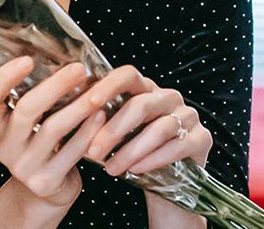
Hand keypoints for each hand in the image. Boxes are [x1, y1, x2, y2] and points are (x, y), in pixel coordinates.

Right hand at [0, 58, 108, 207]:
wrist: (43, 193)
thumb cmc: (40, 145)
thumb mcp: (27, 125)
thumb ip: (35, 98)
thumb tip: (61, 56)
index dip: (4, 78)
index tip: (28, 59)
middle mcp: (5, 147)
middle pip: (26, 110)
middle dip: (55, 86)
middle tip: (78, 69)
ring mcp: (24, 167)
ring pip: (53, 129)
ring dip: (78, 107)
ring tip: (97, 92)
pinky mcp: (46, 181)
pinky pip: (71, 152)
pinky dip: (88, 131)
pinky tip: (101, 115)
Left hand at [84, 65, 213, 177]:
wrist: (167, 188)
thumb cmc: (133, 156)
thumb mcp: (114, 136)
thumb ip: (97, 122)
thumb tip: (61, 115)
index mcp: (146, 90)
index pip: (128, 75)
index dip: (108, 86)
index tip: (88, 102)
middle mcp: (169, 97)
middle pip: (141, 104)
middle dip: (113, 130)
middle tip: (92, 152)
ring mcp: (189, 116)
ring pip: (158, 128)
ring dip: (130, 151)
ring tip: (110, 169)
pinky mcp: (201, 138)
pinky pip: (176, 146)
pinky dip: (152, 159)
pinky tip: (135, 171)